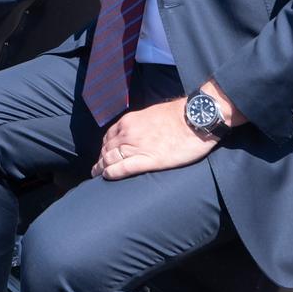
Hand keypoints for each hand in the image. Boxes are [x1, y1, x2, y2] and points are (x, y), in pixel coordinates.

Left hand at [94, 99, 216, 179]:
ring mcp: (137, 147)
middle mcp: (128, 133)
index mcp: (128, 122)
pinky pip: (123, 168)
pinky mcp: (149, 160)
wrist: (195, 117)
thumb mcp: (151, 114)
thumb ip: (140, 124)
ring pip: (110, 159)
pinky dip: (112, 173)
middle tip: (97, 169)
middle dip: (100, 160)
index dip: (104, 148)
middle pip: (106, 150)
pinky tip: (107, 177)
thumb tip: (136, 131)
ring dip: (101, 168)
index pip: (108, 137)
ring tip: (98, 175)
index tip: (103, 155)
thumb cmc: (178, 115)